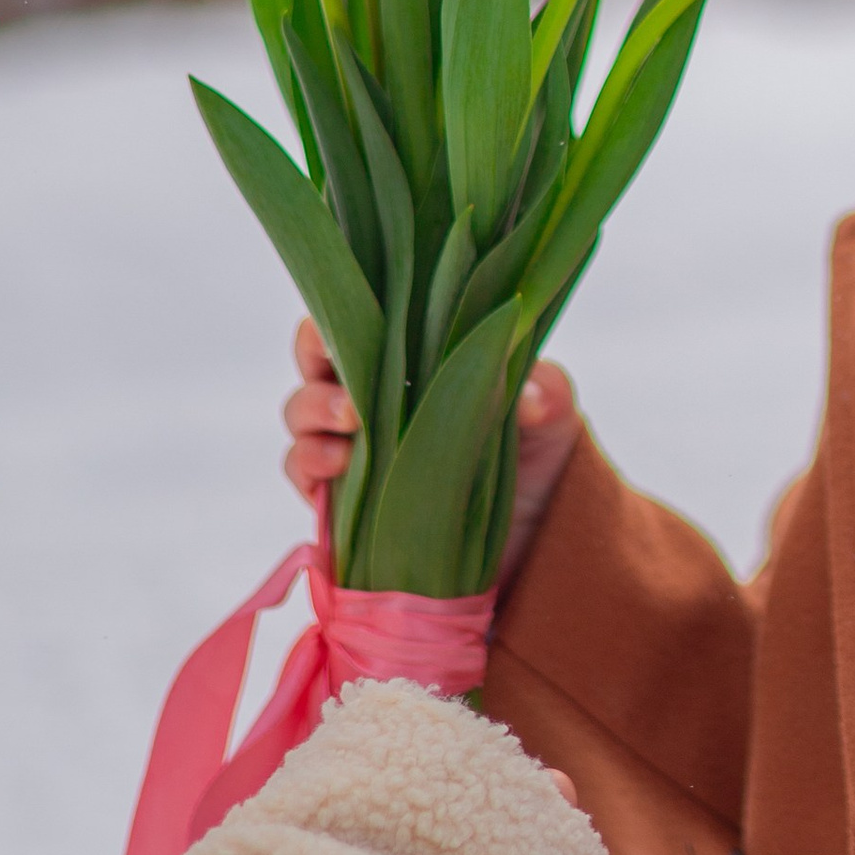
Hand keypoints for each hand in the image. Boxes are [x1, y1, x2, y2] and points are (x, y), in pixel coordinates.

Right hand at [282, 323, 582, 584]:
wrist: (531, 536)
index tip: (347, 332)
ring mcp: (352, 444)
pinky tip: (338, 469)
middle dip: (320, 369)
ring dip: (313, 418)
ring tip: (348, 437)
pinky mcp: (342, 498)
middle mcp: (373, 393)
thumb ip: (547, 393)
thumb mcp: (554, 417)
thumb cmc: (535, 452)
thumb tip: (529, 395)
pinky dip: (308, 466)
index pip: (358, 318)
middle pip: (314, 362)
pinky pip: (302, 474)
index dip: (339, 318)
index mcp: (413, 356)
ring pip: (300, 414)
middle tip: (354, 401)